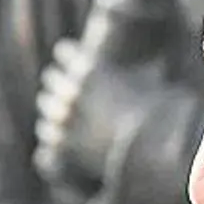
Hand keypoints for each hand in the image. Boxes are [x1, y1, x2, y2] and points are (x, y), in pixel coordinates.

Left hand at [34, 41, 160, 184]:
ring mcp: (63, 119)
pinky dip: (54, 132)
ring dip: (54, 107)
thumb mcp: (150, 82)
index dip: (68, 54)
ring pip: (46, 105)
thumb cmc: (156, 114)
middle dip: (58, 81)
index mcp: (89, 69)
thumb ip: (141, 70)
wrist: (150, 152)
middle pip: (51, 77)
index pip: (64, 52)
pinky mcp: (62, 144)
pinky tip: (59, 132)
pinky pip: (47, 132)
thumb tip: (156, 61)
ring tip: (60, 110)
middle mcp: (70, 91)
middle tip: (63, 84)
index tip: (70, 57)